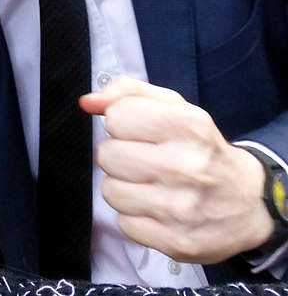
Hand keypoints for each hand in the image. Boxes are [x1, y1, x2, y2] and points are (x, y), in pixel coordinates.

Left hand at [80, 76, 273, 262]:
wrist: (248, 201)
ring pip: (110, 191)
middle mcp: (184, 166)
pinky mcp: (174, 242)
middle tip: (144, 158)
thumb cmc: (201, 147)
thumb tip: (88, 102)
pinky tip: (156, 206)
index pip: (116, 117)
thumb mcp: (175, 107)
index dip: (123, 122)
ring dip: (124, 186)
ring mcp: (179, 208)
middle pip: (107, 155)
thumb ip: (128, 93)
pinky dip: (135, 215)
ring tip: (149, 183)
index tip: (140, 130)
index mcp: (186, 125)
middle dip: (120, 154)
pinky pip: (123, 223)